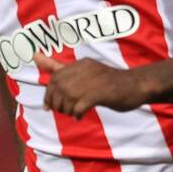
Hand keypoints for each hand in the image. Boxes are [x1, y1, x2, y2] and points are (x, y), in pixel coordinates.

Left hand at [33, 52, 147, 118]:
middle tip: (62, 111)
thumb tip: (35, 56)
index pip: (56, 76)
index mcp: (82, 64)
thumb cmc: (110, 82)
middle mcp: (86, 69)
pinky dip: (77, 113)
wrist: (137, 85)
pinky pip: (80, 105)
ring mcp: (94, 80)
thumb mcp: (87, 72)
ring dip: (67, 110)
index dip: (48, 93)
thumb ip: (62, 68)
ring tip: (73, 113)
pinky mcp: (102, 93)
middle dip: (56, 103)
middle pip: (59, 87)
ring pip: (68, 97)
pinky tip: (80, 116)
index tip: (48, 106)